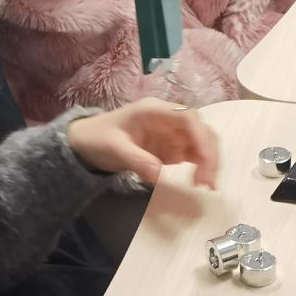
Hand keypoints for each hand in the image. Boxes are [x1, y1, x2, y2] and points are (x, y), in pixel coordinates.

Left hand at [66, 99, 219, 188]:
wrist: (86, 143)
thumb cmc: (98, 138)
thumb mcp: (114, 149)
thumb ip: (136, 160)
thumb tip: (159, 176)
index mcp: (155, 110)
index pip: (188, 116)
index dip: (200, 135)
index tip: (204, 158)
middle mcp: (169, 119)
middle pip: (200, 130)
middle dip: (209, 153)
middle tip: (208, 181)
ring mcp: (173, 134)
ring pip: (202, 143)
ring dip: (209, 162)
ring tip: (207, 185)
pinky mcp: (172, 148)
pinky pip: (194, 155)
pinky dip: (202, 167)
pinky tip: (201, 182)